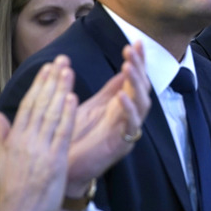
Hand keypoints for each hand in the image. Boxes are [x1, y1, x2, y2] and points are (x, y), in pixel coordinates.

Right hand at [0, 55, 77, 210]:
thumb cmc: (13, 192)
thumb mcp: (2, 161)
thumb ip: (3, 136)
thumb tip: (0, 115)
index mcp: (14, 139)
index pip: (28, 105)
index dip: (39, 84)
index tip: (48, 67)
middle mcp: (25, 140)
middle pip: (40, 104)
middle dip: (51, 80)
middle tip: (62, 59)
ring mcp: (39, 150)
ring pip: (51, 114)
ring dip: (61, 90)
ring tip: (69, 70)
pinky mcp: (53, 160)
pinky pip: (61, 133)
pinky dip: (67, 115)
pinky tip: (72, 98)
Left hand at [65, 41, 150, 196]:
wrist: (68, 167)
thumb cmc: (80, 137)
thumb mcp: (94, 106)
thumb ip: (110, 88)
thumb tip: (125, 66)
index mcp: (122, 104)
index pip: (135, 78)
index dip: (138, 61)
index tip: (137, 42)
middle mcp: (129, 115)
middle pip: (142, 88)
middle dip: (139, 68)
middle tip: (131, 51)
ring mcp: (128, 129)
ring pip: (142, 103)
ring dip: (136, 84)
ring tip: (129, 67)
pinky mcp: (123, 144)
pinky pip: (132, 125)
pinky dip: (129, 110)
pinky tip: (123, 96)